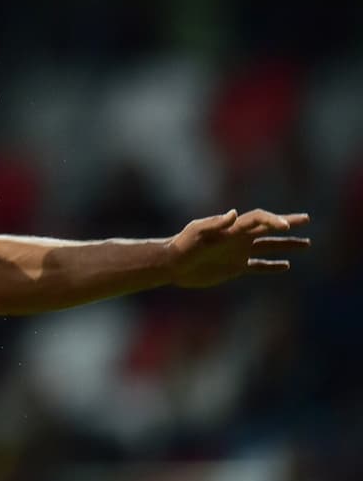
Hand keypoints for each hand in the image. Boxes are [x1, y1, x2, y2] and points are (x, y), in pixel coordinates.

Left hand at [168, 209, 310, 288]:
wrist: (173, 264)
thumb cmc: (182, 245)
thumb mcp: (197, 232)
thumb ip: (216, 223)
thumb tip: (233, 213)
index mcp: (232, 228)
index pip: (258, 219)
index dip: (273, 220)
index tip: (286, 226)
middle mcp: (238, 238)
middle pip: (268, 228)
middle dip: (287, 223)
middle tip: (307, 219)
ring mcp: (238, 252)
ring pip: (268, 246)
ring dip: (287, 245)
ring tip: (307, 243)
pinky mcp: (234, 267)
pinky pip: (258, 265)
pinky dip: (272, 266)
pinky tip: (286, 266)